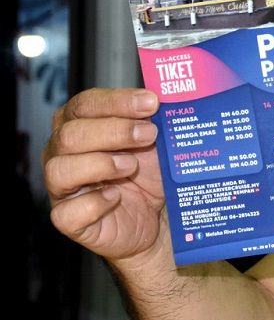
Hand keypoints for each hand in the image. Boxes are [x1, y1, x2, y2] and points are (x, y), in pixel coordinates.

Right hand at [42, 88, 166, 260]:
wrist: (157, 216)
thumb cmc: (149, 172)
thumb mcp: (156, 142)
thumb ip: (155, 120)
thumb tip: (168, 99)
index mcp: (79, 124)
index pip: (85, 104)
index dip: (117, 101)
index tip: (151, 102)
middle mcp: (62, 154)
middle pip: (69, 135)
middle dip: (114, 131)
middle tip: (149, 134)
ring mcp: (62, 188)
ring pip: (59, 170)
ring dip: (101, 164)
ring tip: (131, 165)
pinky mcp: (68, 220)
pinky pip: (66, 213)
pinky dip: (93, 204)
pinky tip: (116, 197)